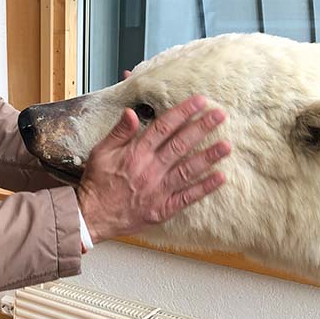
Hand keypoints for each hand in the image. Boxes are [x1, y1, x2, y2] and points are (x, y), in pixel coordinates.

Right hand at [76, 95, 229, 243]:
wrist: (92, 216)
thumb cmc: (96, 183)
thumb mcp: (100, 152)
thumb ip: (119, 132)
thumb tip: (131, 112)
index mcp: (136, 153)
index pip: (163, 127)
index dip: (183, 112)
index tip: (199, 102)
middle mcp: (150, 169)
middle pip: (181, 144)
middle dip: (202, 128)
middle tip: (220, 115)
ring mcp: (159, 189)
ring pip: (188, 169)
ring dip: (209, 156)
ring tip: (227, 145)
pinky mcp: (163, 208)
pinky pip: (187, 197)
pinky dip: (204, 188)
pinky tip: (220, 178)